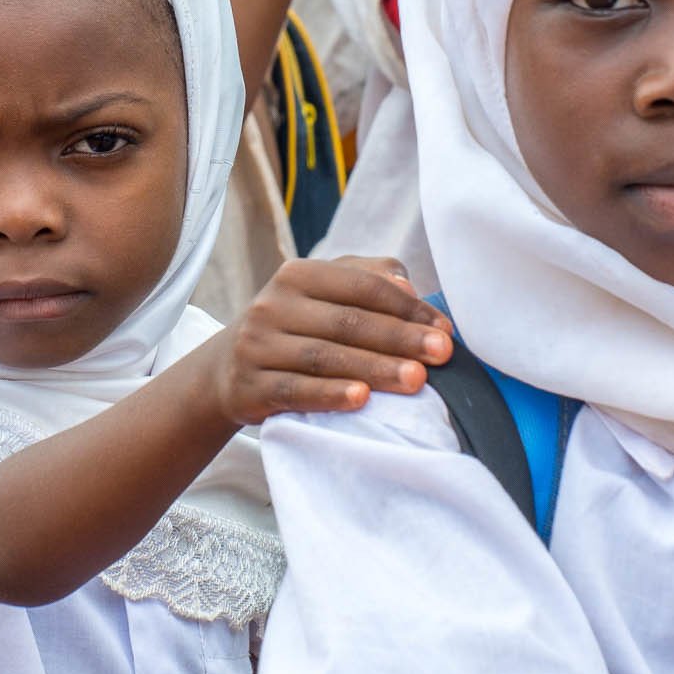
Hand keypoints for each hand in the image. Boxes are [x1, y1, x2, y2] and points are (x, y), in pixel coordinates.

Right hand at [210, 256, 451, 425]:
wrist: (228, 370)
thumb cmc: (296, 328)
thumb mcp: (323, 294)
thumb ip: (367, 279)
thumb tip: (408, 286)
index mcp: (297, 274)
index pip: (361, 286)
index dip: (407, 307)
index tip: (446, 330)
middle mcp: (272, 304)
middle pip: (347, 322)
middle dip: (400, 338)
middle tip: (442, 354)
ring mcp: (257, 346)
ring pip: (324, 357)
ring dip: (374, 368)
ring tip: (416, 380)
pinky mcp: (249, 386)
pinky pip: (294, 390)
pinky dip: (329, 394)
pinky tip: (362, 399)